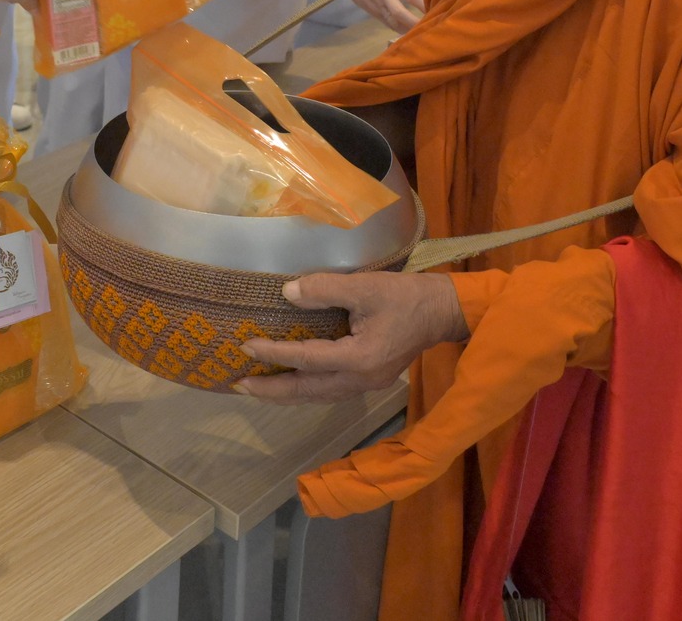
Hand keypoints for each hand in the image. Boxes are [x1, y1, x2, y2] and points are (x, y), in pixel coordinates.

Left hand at [236, 270, 465, 401]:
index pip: (306, 359)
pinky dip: (306, 387)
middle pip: (307, 391)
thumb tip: (286, 293)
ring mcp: (367, 384)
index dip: (273, 354)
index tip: (245, 346)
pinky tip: (291, 380)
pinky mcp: (370, 379)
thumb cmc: (406, 296)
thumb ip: (323, 290)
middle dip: (271, 390)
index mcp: (359, 359)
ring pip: (318, 395)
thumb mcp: (364, 286)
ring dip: (286, 392)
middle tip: (237, 385)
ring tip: (257, 387)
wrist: (444, 311)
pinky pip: (329, 390)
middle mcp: (360, 380)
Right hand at [348, 0, 426, 32]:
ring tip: (422, 34)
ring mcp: (377, 5)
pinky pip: (388, 23)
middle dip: (416, 23)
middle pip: (401, 14)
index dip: (425, 5)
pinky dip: (399, 29)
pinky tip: (408, 32)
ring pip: (394, 23)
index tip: (438, 10)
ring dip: (408, 30)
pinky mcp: (372, 12)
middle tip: (430, 28)